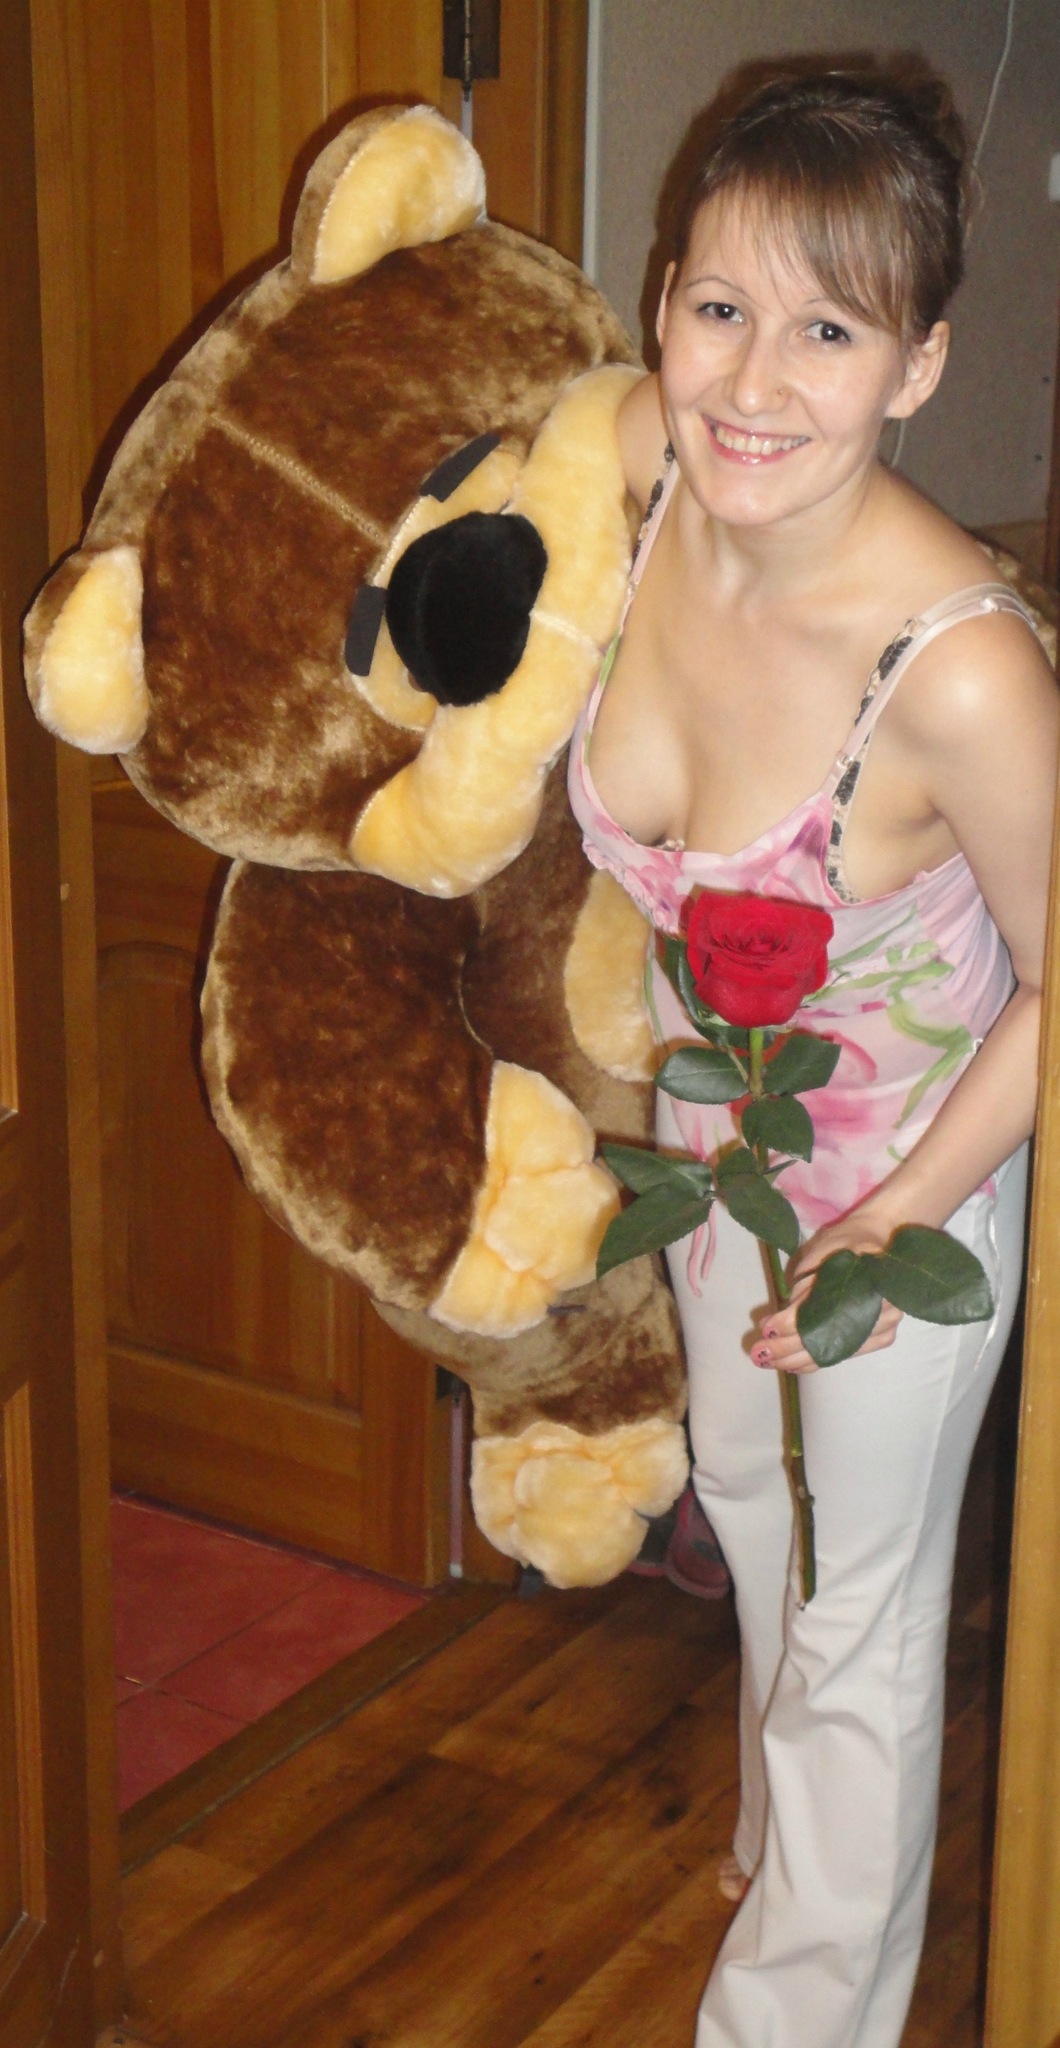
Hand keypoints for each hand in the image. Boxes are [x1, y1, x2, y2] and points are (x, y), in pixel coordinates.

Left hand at [750, 1209, 902, 1375]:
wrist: (879, 1241)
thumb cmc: (843, 1245)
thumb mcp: (816, 1258)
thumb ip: (800, 1292)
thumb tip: (771, 1328)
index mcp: (864, 1274)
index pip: (821, 1310)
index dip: (790, 1324)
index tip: (764, 1330)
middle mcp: (881, 1303)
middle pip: (827, 1337)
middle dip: (787, 1349)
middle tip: (758, 1354)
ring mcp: (887, 1322)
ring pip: (835, 1351)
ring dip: (798, 1360)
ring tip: (769, 1361)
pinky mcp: (885, 1335)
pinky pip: (847, 1354)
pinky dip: (819, 1361)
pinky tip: (795, 1365)